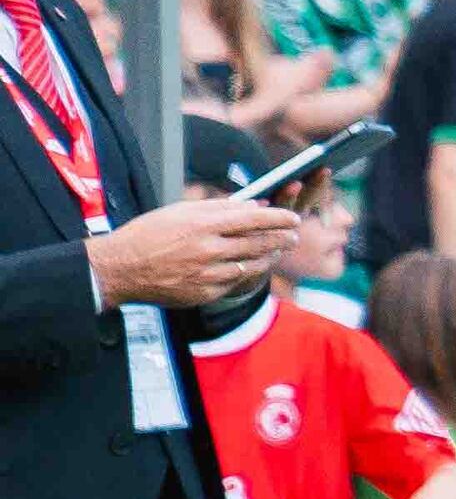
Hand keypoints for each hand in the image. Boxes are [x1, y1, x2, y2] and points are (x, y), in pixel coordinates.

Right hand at [88, 194, 298, 312]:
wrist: (119, 269)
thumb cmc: (147, 236)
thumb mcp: (179, 211)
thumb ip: (217, 208)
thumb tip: (251, 205)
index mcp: (202, 225)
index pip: (252, 219)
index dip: (278, 218)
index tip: (293, 217)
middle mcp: (208, 250)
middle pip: (258, 243)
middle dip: (281, 238)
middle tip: (294, 235)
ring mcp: (208, 274)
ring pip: (252, 265)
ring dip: (269, 257)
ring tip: (278, 250)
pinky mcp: (205, 293)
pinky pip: (235, 282)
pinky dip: (247, 273)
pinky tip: (252, 267)